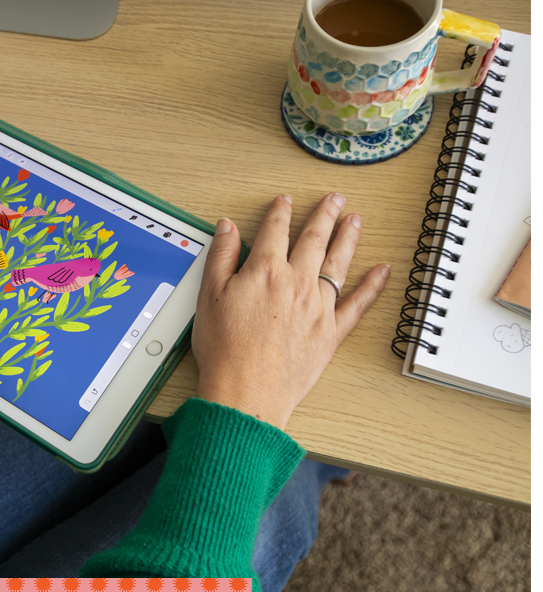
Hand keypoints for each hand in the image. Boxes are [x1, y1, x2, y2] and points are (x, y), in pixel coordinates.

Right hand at [192, 193, 390, 430]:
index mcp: (265, 271)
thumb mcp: (208, 296)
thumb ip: (220, 257)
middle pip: (314, 239)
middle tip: (335, 199)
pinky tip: (383, 272)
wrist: (246, 392)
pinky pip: (358, 304)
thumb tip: (227, 228)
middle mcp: (297, 283)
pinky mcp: (331, 333)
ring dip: (348, 238)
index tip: (285, 201)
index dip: (280, 212)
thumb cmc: (225, 350)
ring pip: (338, 263)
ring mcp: (318, 307)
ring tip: (355, 221)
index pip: (275, 230)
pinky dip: (373, 287)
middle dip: (324, 215)